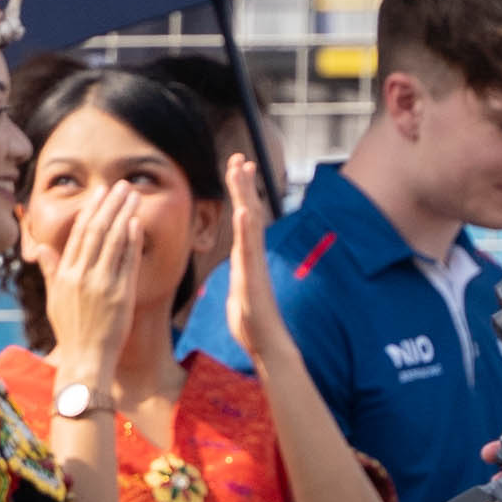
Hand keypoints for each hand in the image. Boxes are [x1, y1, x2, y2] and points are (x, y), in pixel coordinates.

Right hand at [31, 180, 156, 368]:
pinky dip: (132, 241)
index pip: (79, 234)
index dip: (91, 210)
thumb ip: (51, 271)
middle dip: (110, 204)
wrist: (85, 360)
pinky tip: (137, 223)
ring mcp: (101, 284)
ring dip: (124, 214)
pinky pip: (127, 262)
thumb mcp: (54, 300)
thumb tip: (42, 248)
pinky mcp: (120, 295)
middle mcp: (82, 276)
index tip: (101, 193)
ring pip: (113, 240)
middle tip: (121, 185)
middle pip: (97, 231)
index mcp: (65, 275)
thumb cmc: (71, 332)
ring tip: (133, 196)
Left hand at [221, 148, 289, 369]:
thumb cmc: (251, 323)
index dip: (240, 192)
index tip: (236, 167)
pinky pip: (249, 250)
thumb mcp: (238, 290)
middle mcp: (252, 255)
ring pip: (250, 224)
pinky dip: (246, 229)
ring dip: (246, 196)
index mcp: (245, 256)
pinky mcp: (254, 278)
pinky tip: (243, 211)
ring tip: (241, 171)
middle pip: (249, 212)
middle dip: (243, 184)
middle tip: (238, 156)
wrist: (266, 345)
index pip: (243, 217)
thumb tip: (237, 265)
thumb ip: (238, 273)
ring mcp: (254, 265)